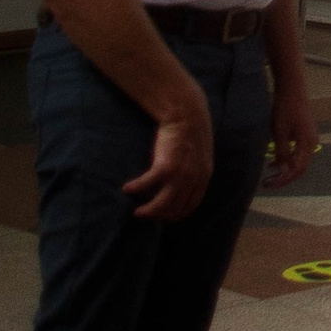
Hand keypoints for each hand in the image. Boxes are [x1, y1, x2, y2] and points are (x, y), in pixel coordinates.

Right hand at [125, 85, 214, 221]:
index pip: (190, 206)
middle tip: (147, 214)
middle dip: (160, 215)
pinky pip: (147, 184)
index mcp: (204, 177)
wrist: (186, 114)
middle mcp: (193, 180)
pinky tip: (127, 188)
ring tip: (136, 211)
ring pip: (161, 205)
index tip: (166, 216)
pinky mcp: (165, 167)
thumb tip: (185, 185)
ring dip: (147, 211)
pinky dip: (136, 188)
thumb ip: (195, 172)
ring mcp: (180, 175)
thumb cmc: (190, 132)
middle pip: (175, 209)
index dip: (177, 214)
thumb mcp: (200, 156)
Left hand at [266, 81, 320, 186]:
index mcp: (307, 143)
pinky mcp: (306, 134)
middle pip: (300, 168)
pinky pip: (298, 153)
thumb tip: (282, 170)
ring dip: (285, 170)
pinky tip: (274, 162)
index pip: (297, 170)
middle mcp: (312, 143)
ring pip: (299, 161)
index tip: (268, 183)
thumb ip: (282, 152)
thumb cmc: (285, 108)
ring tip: (269, 174)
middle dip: (284, 177)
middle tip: (267, 182)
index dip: (283, 180)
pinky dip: (287, 160)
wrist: (292, 88)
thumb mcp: (280, 132)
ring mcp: (310, 138)